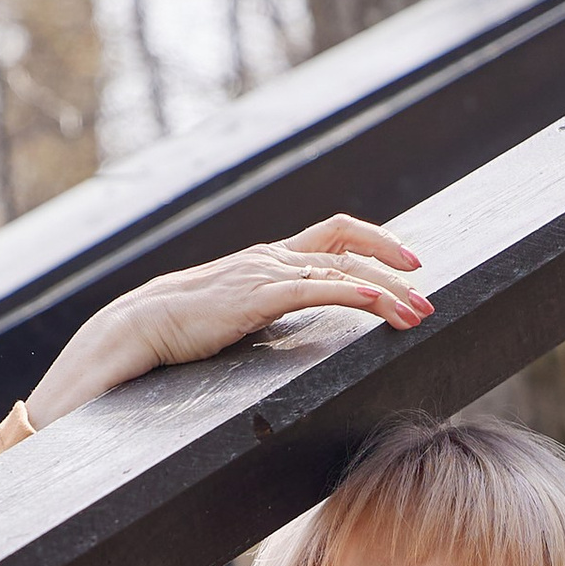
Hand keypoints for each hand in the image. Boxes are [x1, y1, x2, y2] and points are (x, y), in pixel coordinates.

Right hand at [24, 217, 429, 426]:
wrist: (137, 325)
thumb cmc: (180, 329)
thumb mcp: (234, 316)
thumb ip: (263, 313)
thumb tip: (282, 330)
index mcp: (268, 260)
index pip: (332, 235)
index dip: (374, 243)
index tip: (408, 265)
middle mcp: (272, 258)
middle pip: (347, 244)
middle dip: (394, 265)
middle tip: (427, 294)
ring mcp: (266, 273)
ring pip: (342, 268)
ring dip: (388, 290)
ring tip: (419, 313)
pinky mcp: (258, 295)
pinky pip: (318, 287)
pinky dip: (356, 292)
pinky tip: (381, 305)